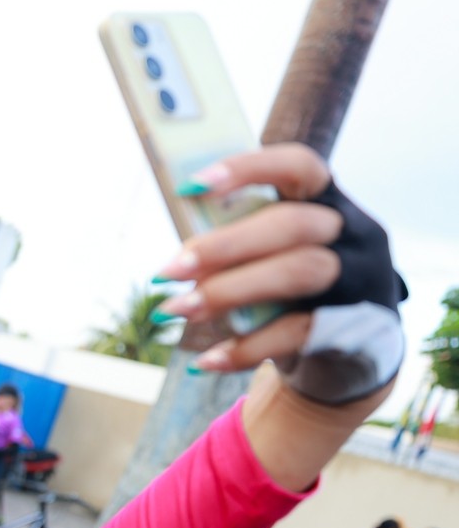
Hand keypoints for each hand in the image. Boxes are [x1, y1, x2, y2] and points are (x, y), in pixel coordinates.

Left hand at [155, 143, 400, 416]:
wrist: (348, 355)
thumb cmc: (291, 293)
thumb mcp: (272, 260)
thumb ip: (239, 246)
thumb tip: (176, 258)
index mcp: (329, 203)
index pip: (300, 166)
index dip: (249, 168)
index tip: (189, 187)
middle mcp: (354, 235)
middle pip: (294, 224)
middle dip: (225, 245)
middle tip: (168, 270)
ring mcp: (359, 281)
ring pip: (299, 272)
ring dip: (228, 291)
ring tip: (176, 309)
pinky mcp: (353, 327)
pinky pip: (295, 333)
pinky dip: (244, 349)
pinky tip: (206, 361)